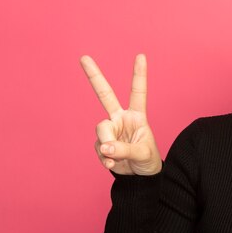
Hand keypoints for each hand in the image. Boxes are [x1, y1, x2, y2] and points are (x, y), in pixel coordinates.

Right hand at [81, 54, 161, 175]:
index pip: (137, 92)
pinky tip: (113, 163)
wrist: (139, 177)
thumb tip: (105, 147)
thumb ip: (124, 149)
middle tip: (84, 57)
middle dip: (94, 76)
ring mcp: (110, 130)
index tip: (141, 55)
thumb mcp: (142, 154)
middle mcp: (121, 118)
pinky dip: (104, 158)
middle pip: (105, 95)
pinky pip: (98, 148)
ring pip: (101, 130)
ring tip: (117, 158)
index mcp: (136, 116)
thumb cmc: (148, 160)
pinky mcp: (101, 143)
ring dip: (108, 146)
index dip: (139, 75)